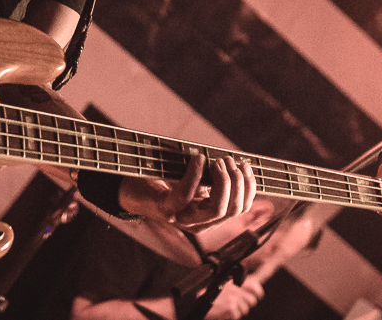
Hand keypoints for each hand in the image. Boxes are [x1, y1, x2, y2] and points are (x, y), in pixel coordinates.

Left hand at [119, 155, 255, 231]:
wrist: (132, 192)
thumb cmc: (167, 184)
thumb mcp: (195, 182)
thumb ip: (213, 179)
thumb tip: (237, 164)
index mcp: (209, 217)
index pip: (241, 208)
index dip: (249, 187)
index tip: (245, 164)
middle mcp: (199, 223)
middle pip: (233, 210)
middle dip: (237, 182)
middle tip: (228, 160)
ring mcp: (183, 219)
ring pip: (217, 209)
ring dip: (223, 181)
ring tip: (217, 161)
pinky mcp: (166, 210)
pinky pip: (186, 195)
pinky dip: (195, 174)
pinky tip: (198, 159)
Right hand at [205, 276, 263, 319]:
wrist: (200, 305)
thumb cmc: (212, 297)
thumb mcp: (225, 287)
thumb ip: (239, 286)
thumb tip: (254, 285)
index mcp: (233, 282)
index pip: (253, 285)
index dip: (258, 291)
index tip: (258, 295)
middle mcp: (234, 289)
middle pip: (252, 301)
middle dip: (246, 305)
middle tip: (237, 305)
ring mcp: (233, 299)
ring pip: (246, 309)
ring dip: (238, 311)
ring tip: (228, 309)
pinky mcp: (230, 308)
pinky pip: (238, 315)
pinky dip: (232, 316)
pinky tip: (225, 312)